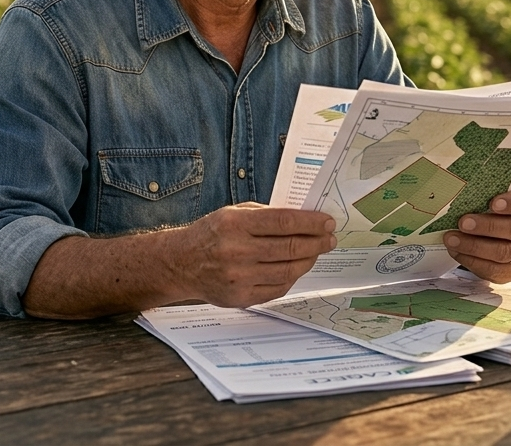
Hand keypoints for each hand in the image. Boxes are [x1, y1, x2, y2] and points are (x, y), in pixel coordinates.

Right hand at [174, 202, 335, 307]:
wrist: (181, 263)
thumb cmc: (212, 234)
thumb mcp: (233, 213)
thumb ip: (266, 215)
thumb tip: (304, 219)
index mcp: (235, 224)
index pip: (284, 222)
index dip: (311, 222)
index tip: (327, 222)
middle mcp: (236, 251)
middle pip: (290, 248)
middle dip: (317, 242)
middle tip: (330, 238)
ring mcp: (239, 278)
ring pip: (288, 271)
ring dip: (309, 261)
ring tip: (316, 252)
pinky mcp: (241, 298)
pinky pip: (278, 289)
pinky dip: (292, 278)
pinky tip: (297, 268)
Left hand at [442, 189, 510, 282]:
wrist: (501, 236)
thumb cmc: (497, 211)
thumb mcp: (498, 198)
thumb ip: (489, 195)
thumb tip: (463, 194)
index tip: (492, 203)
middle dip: (487, 227)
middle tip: (462, 222)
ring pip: (505, 253)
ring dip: (475, 246)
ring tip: (453, 239)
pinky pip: (496, 270)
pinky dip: (473, 262)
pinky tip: (457, 252)